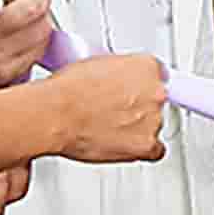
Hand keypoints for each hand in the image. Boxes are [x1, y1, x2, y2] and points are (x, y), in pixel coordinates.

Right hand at [40, 51, 167, 163]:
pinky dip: (143, 149)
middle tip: (114, 109)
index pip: (157, 74)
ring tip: (107, 126)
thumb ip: (116, 72)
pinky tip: (126, 144)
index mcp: (146, 66)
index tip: (133, 89)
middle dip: (138, 105)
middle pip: (156, 100)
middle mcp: (156, 92)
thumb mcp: (95, 64)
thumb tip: (114, 80)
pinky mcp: (146, 144)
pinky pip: (155, 150)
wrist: (57, 114)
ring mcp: (153, 120)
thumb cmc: (68, 90)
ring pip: (153, 125)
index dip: (141, 84)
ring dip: (136, 126)